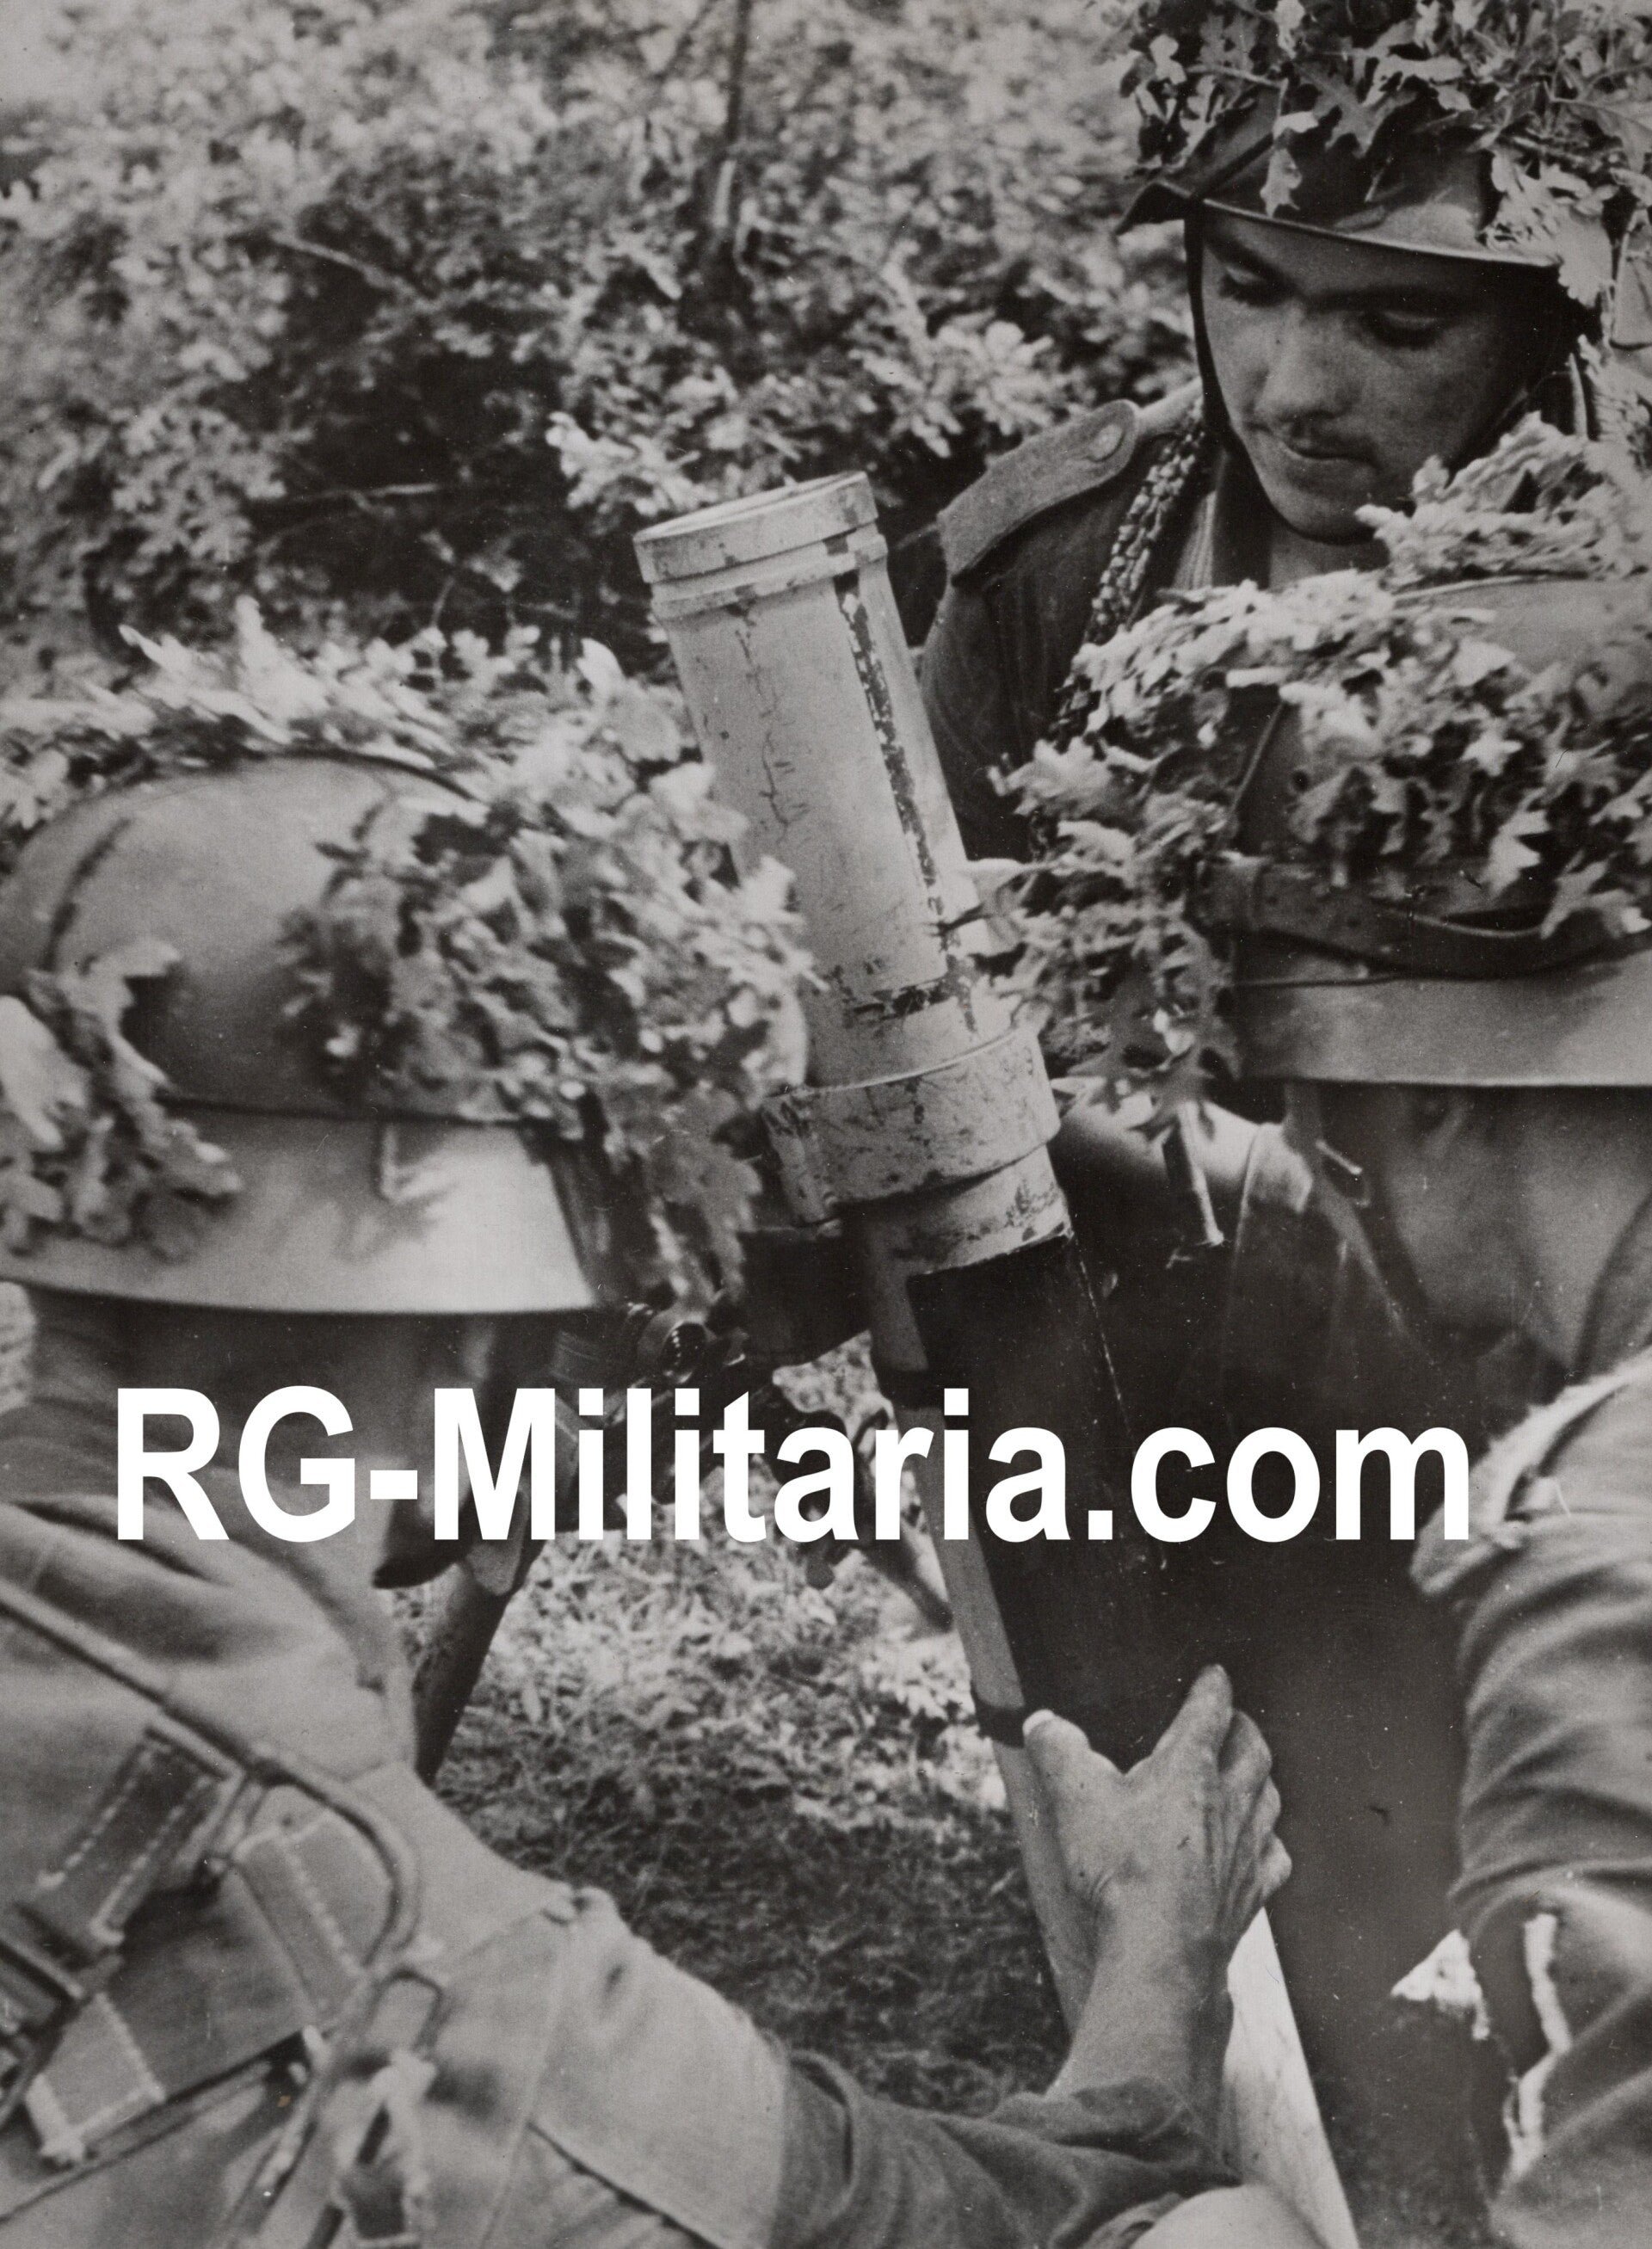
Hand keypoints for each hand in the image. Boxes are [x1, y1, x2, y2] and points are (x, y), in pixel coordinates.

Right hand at [1024, 1666, 1289, 1981]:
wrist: (1161, 1948)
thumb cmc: (1120, 1869)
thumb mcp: (1074, 1799)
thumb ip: (1058, 1750)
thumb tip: (1041, 1722)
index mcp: (1189, 1767)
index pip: (1211, 1710)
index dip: (1212, 1687)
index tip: (1214, 1675)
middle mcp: (1229, 1800)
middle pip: (1253, 1750)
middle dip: (1244, 1729)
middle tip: (1234, 1721)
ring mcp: (1246, 1848)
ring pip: (1269, 1799)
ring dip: (1261, 1779)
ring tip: (1249, 1774)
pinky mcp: (1253, 1892)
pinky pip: (1274, 1857)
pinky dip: (1269, 1843)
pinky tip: (1259, 1847)